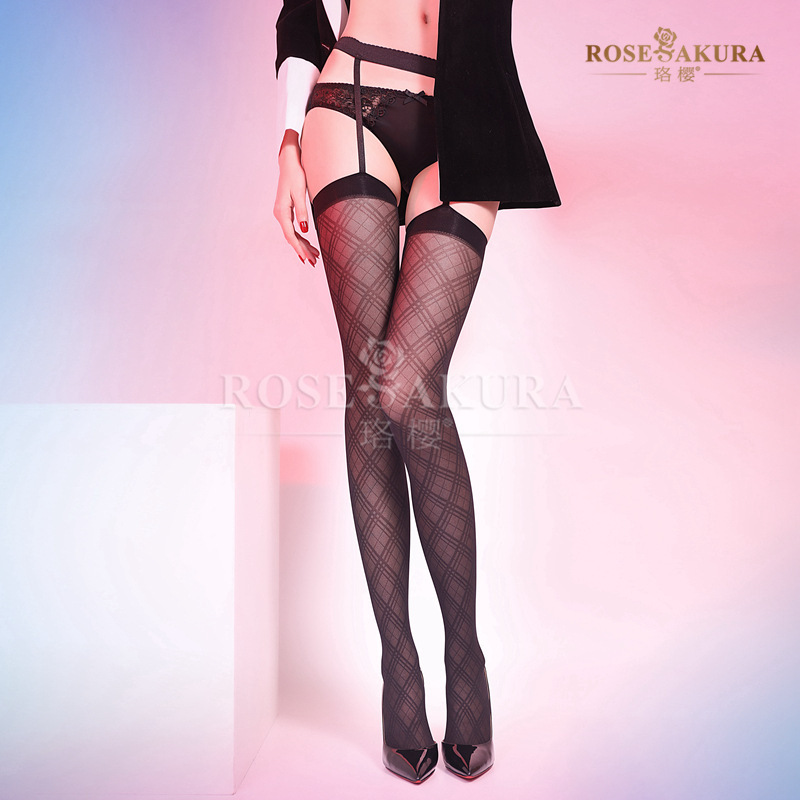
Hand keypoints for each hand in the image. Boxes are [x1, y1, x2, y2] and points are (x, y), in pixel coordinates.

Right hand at [273, 130, 319, 266]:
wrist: (288, 162)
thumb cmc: (295, 174)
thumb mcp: (299, 193)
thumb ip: (302, 212)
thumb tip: (304, 230)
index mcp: (281, 211)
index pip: (290, 235)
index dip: (299, 248)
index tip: (307, 258)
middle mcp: (279, 214)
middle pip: (291, 237)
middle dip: (302, 251)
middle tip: (313, 262)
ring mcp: (282, 213)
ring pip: (293, 234)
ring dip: (303, 245)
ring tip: (314, 256)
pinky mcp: (287, 211)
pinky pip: (293, 228)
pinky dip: (301, 237)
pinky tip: (309, 243)